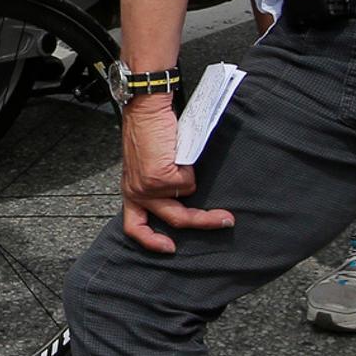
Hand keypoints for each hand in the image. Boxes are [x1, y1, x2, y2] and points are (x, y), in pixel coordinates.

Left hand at [121, 97, 233, 253]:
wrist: (145, 108)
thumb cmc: (148, 129)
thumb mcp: (147, 163)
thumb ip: (159, 182)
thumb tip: (184, 195)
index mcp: (131, 189)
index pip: (134, 225)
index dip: (151, 241)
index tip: (169, 247)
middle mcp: (136, 191)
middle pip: (172, 219)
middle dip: (203, 223)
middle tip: (224, 220)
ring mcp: (147, 187)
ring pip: (184, 201)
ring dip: (194, 183)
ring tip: (194, 166)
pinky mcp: (159, 177)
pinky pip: (187, 182)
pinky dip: (190, 169)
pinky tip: (180, 153)